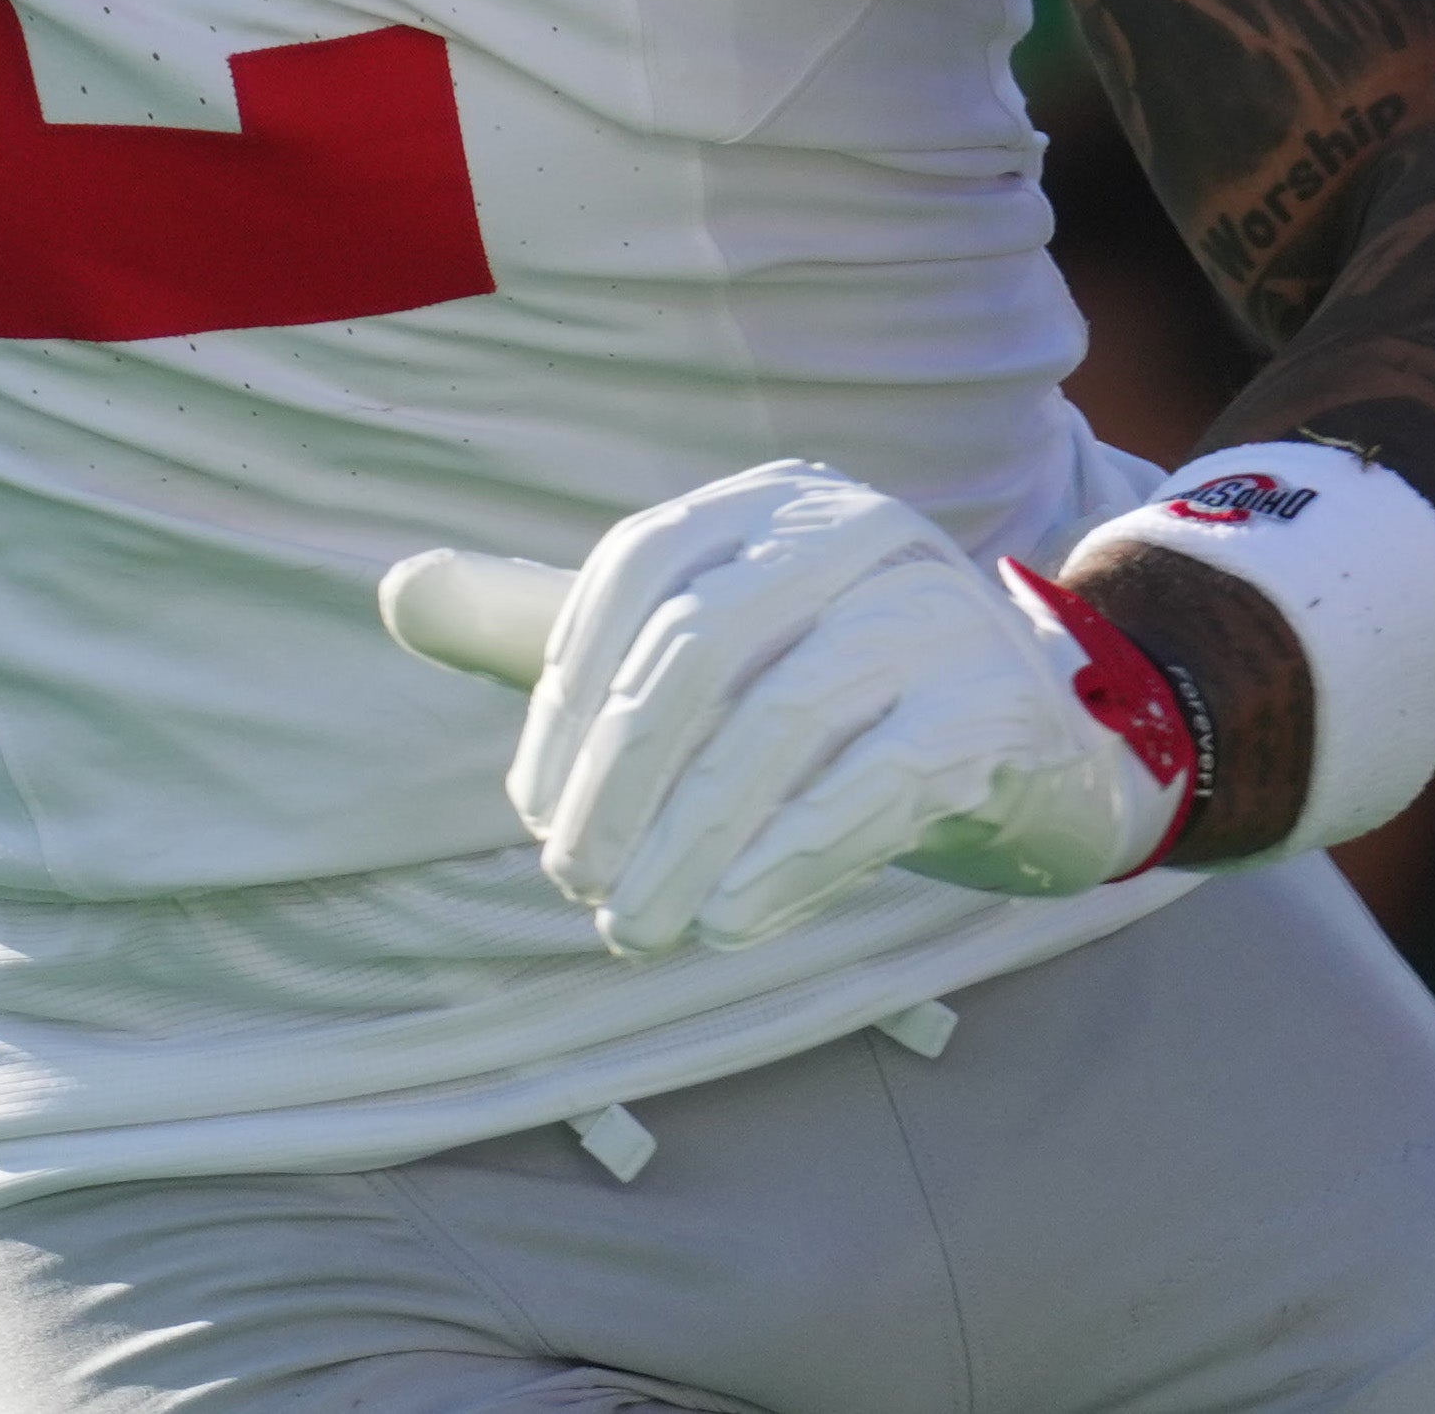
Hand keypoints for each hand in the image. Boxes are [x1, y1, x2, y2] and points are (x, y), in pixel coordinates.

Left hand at [500, 463, 1199, 954]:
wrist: (1038, 757)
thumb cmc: (833, 704)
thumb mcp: (691, 657)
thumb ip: (548, 630)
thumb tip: (396, 591)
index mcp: (769, 505)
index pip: (636, 576)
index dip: (565, 696)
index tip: (533, 814)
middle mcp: (857, 533)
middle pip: (699, 649)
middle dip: (616, 780)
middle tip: (572, 885)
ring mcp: (938, 612)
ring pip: (781, 723)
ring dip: (690, 842)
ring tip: (635, 929)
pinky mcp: (998, 710)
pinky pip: (879, 783)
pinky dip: (789, 859)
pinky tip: (729, 922)